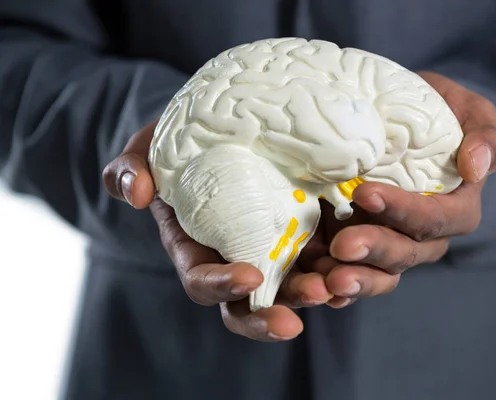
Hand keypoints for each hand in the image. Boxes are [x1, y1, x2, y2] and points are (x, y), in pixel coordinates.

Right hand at [102, 120, 333, 341]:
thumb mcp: (148, 149)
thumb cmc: (179, 146)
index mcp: (194, 247)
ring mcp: (271, 249)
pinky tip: (358, 264)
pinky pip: (323, 261)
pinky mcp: (303, 233)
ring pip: (292, 286)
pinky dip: (339, 268)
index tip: (247, 276)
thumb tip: (137, 193)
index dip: (220, 285)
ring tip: (337, 286)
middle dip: (271, 313)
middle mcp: (234, 258)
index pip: (201, 280)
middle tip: (302, 308)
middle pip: (249, 304)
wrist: (219, 136)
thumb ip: (131, 169)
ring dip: (315, 292)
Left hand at [303, 71, 495, 305]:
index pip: (438, 219)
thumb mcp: (463, 110)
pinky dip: (336, 289)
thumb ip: (484, 134)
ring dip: (357, 280)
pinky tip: (319, 292)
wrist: (384, 117)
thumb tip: (477, 166)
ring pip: (379, 274)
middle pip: (405, 253)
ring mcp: (388, 244)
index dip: (406, 211)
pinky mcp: (358, 250)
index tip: (365, 194)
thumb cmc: (429, 110)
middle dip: (375, 250)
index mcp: (455, 207)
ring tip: (330, 281)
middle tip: (343, 245)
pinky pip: (351, 276)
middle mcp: (422, 235)